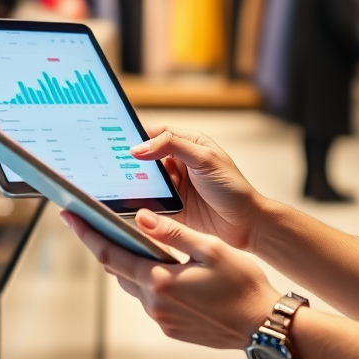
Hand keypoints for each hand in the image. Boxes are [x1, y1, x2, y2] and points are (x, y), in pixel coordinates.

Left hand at [63, 209, 278, 348]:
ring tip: (135, 242)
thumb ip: (174, 232)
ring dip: (131, 264)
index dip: (87, 234)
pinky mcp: (172, 328)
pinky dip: (150, 281)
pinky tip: (164, 269)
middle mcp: (155, 304)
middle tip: (96, 223)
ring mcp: (162, 319)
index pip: (111, 254)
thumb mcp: (210, 248)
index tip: (70, 216)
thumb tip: (141, 219)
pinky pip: (151, 300)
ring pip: (135, 285)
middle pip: (118, 270)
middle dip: (106, 246)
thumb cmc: (243, 285)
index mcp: (161, 281)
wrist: (262, 324)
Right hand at [131, 125, 265, 250]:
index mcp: (190, 145)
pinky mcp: (172, 208)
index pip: (158, 133)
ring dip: (135, 183)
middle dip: (132, 161)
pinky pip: (151, 203)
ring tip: (119, 184)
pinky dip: (140, 203)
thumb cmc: (232, 187)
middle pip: (148, 158)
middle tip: (113, 164)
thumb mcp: (204, 159)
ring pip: (146, 181)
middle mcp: (180, 164)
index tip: (119, 140)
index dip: (139, 136)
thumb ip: (173, 146)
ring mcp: (175, 186)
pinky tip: (130, 203)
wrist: (246, 225)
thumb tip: (140, 147)